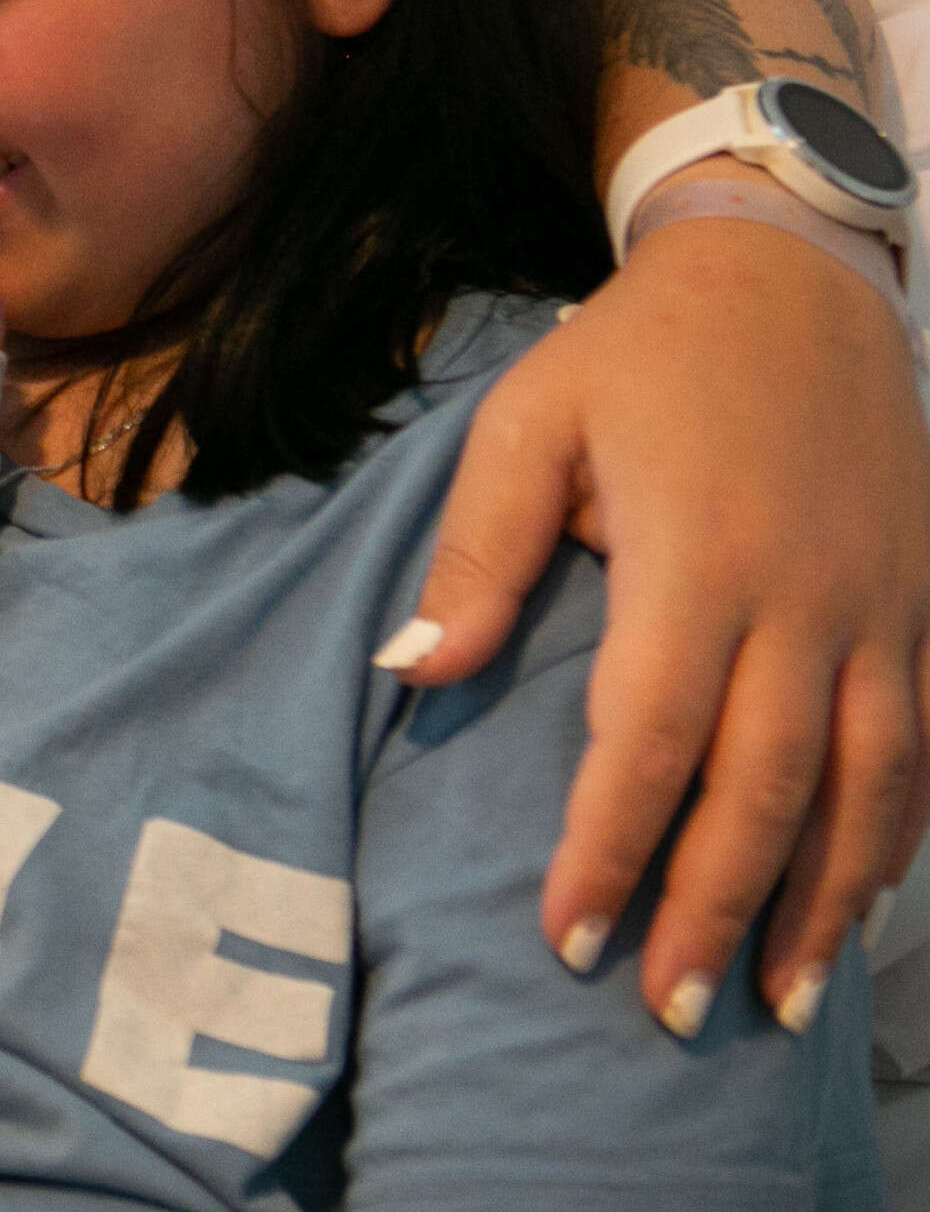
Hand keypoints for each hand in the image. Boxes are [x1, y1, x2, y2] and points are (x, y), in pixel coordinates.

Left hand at [388, 214, 929, 1025]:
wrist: (788, 277)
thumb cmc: (635, 358)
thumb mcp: (527, 425)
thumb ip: (476, 554)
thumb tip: (413, 675)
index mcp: (698, 560)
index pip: (651, 738)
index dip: (613, 847)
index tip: (570, 937)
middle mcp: (808, 600)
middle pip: (769, 789)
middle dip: (716, 909)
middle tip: (669, 1013)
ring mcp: (884, 608)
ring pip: (870, 788)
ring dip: (824, 902)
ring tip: (772, 999)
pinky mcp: (925, 606)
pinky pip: (925, 746)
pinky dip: (898, 837)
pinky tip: (859, 902)